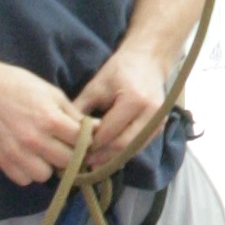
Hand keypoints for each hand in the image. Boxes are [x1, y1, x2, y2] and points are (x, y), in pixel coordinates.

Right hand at [0, 57, 88, 188]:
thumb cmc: (22, 87)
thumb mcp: (53, 94)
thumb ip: (74, 115)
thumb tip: (96, 129)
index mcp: (51, 120)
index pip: (82, 142)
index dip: (87, 141)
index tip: (86, 140)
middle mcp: (35, 140)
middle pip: (67, 162)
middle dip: (70, 155)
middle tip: (65, 147)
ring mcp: (18, 153)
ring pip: (45, 176)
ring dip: (48, 167)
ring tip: (44, 153)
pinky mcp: (3, 161)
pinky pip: (24, 179)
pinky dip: (28, 172)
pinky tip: (28, 158)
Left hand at [73, 31, 178, 171]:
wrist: (148, 60)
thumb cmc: (120, 70)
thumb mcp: (96, 86)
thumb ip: (81, 109)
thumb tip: (64, 132)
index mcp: (135, 101)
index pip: (110, 133)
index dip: (92, 145)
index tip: (75, 152)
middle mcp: (151, 114)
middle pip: (123, 146)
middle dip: (102, 156)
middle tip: (82, 163)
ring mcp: (159, 122)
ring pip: (132, 150)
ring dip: (113, 158)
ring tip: (93, 164)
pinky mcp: (160, 128)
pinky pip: (139, 146)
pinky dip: (123, 152)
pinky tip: (108, 157)